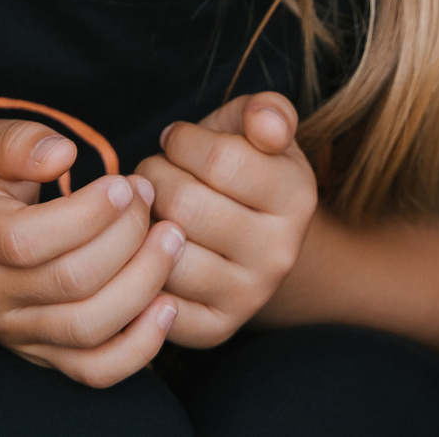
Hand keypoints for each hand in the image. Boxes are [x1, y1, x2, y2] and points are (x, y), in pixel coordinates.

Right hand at [0, 118, 187, 385]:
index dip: (87, 214)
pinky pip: (96, 370)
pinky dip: (140, 348)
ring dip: (144, 283)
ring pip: (88, 328)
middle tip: (151, 198)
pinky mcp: (44, 355)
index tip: (124, 184)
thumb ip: (18, 141)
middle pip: (70, 282)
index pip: (28, 240)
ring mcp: (16, 332)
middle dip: (127, 237)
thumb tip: (62, 155)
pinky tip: (169, 305)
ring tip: (172, 238)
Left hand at [136, 92, 317, 347]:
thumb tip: (268, 128)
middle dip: (155, 177)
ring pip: (166, 254)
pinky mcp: (215, 329)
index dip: (183, 141)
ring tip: (152, 210)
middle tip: (157, 176)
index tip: (178, 142)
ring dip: (141, 224)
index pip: (221, 160)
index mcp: (297, 196)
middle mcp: (281, 253)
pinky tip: (147, 249)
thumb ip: (266, 110)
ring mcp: (250, 295)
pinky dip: (140, 270)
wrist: (252, 239)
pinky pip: (157, 300)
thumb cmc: (241, 169)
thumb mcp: (255, 129)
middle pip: (185, 205)